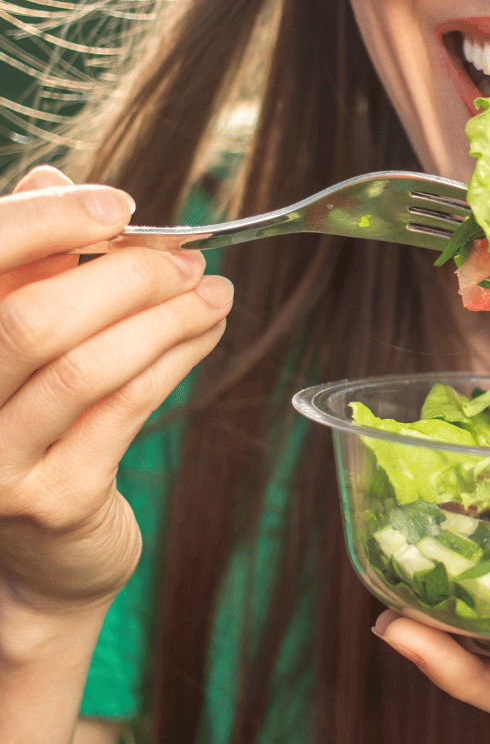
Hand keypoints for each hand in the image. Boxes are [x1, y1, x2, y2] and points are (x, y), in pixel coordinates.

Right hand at [0, 167, 231, 630]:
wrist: (37, 563)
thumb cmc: (28, 427)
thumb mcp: (16, 342)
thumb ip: (29, 266)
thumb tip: (54, 179)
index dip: (43, 221)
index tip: (120, 206)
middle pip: (31, 317)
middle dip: (125, 276)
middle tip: (189, 258)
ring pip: (86, 366)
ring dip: (165, 317)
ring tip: (215, 291)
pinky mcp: (51, 502)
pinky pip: (125, 410)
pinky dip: (175, 359)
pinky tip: (208, 332)